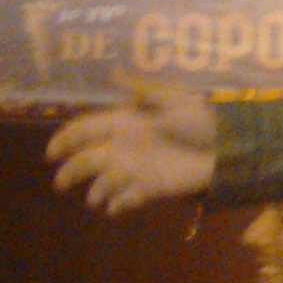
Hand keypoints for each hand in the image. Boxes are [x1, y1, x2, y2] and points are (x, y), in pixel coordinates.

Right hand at [47, 78, 219, 215]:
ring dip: (96, 191)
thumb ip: (142, 91)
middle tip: (61, 184)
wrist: (231, 148)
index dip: (66, 140)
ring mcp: (137, 168)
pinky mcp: (152, 187)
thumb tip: (112, 72)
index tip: (52, 153)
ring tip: (94, 200)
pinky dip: (118, 204)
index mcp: (125, 122)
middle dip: (72, 171)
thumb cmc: (204, 120)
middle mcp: (125, 146)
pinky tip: (112, 209)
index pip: (85, 130)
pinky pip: (128, 198)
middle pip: (88, 159)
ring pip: (104, 181)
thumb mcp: (174, 100)